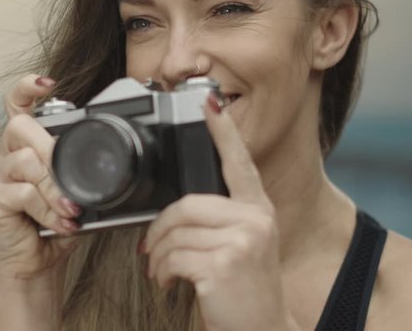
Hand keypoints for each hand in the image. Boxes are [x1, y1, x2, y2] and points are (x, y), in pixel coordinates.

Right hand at [0, 74, 80, 281]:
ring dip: (56, 188)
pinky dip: (48, 209)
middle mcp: (4, 154)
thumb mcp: (72, 192)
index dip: (27, 88)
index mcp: (23, 146)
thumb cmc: (55, 225)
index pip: (16, 105)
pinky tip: (61, 223)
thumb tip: (102, 161)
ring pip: (27, 161)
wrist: (36, 264)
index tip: (47, 82)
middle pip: (21, 126)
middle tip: (71, 180)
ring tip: (70, 210)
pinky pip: (24, 192)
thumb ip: (76, 171)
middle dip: (52, 150)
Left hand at [143, 95, 295, 329]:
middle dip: (159, 229)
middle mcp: (255, 220)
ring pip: (175, 232)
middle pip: (187, 204)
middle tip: (150, 250)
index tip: (209, 102)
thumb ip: (221, 220)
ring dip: (157, 254)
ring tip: (162, 270)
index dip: (223, 131)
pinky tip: (169, 281)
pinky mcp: (225, 264)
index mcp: (258, 210)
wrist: (261, 330)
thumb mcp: (242, 247)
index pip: (239, 162)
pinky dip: (161, 270)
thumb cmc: (243, 291)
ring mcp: (243, 241)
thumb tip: (177, 210)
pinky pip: (173, 256)